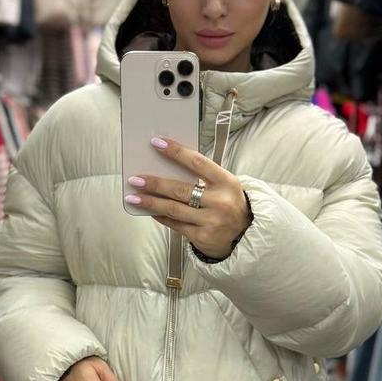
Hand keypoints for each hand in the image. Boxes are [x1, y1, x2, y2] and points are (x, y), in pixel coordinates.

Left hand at [125, 136, 251, 259]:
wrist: (247, 235)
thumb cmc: (230, 204)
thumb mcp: (225, 186)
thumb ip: (202, 177)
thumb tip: (167, 167)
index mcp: (226, 182)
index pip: (197, 162)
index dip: (176, 152)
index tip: (157, 143)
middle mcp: (219, 202)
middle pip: (180, 189)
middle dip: (155, 184)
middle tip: (136, 179)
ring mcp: (211, 221)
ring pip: (174, 209)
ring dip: (151, 202)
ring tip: (133, 197)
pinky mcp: (202, 237)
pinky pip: (176, 225)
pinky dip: (161, 217)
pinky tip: (150, 211)